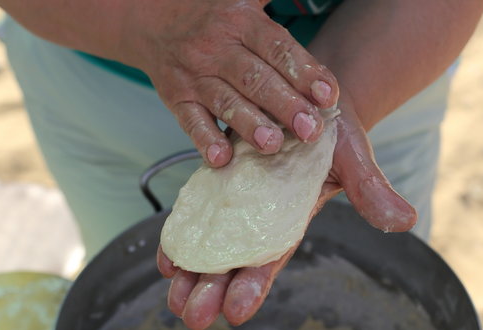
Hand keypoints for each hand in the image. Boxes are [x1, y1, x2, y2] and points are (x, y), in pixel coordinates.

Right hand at [117, 0, 337, 166]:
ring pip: (225, 101)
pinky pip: (190, 121)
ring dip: (249, 125)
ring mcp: (194, 75)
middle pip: (255, 78)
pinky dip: (205, 140)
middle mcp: (217, 48)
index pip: (276, 47)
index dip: (303, 71)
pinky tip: (221, 158)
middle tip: (310, 130)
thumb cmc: (215, 17)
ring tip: (272, 145)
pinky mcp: (176, 98)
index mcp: (241, 22)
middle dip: (284, 105)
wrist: (155, 22)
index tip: (327, 95)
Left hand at [156, 95, 416, 329]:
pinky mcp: (220, 179)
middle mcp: (259, 217)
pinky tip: (167, 258)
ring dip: (192, 271)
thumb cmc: (334, 135)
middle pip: (233, 260)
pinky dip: (182, 234)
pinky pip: (198, 212)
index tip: (237, 310)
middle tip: (192, 315)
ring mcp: (236, 200)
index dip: (255, 284)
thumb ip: (371, 191)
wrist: (304, 103)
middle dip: (213, 289)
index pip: (271, 257)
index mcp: (289, 218)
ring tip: (174, 296)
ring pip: (211, 244)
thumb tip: (403, 221)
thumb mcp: (355, 159)